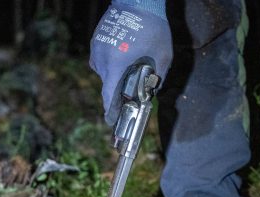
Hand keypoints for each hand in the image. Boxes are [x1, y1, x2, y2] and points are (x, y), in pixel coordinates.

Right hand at [89, 3, 171, 125]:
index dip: (110, 110)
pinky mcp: (96, 41)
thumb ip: (159, 77)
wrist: (138, 0)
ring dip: (114, 75)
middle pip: (107, 84)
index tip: (111, 121)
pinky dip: (110, 63)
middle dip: (117, 90)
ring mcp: (96, 49)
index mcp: (116, 65)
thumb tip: (153, 91)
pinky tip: (123, 56)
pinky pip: (101, 60)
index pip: (108, 95)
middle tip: (129, 92)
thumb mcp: (163, 56)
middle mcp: (102, 59)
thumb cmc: (152, 27)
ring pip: (103, 72)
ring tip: (129, 68)